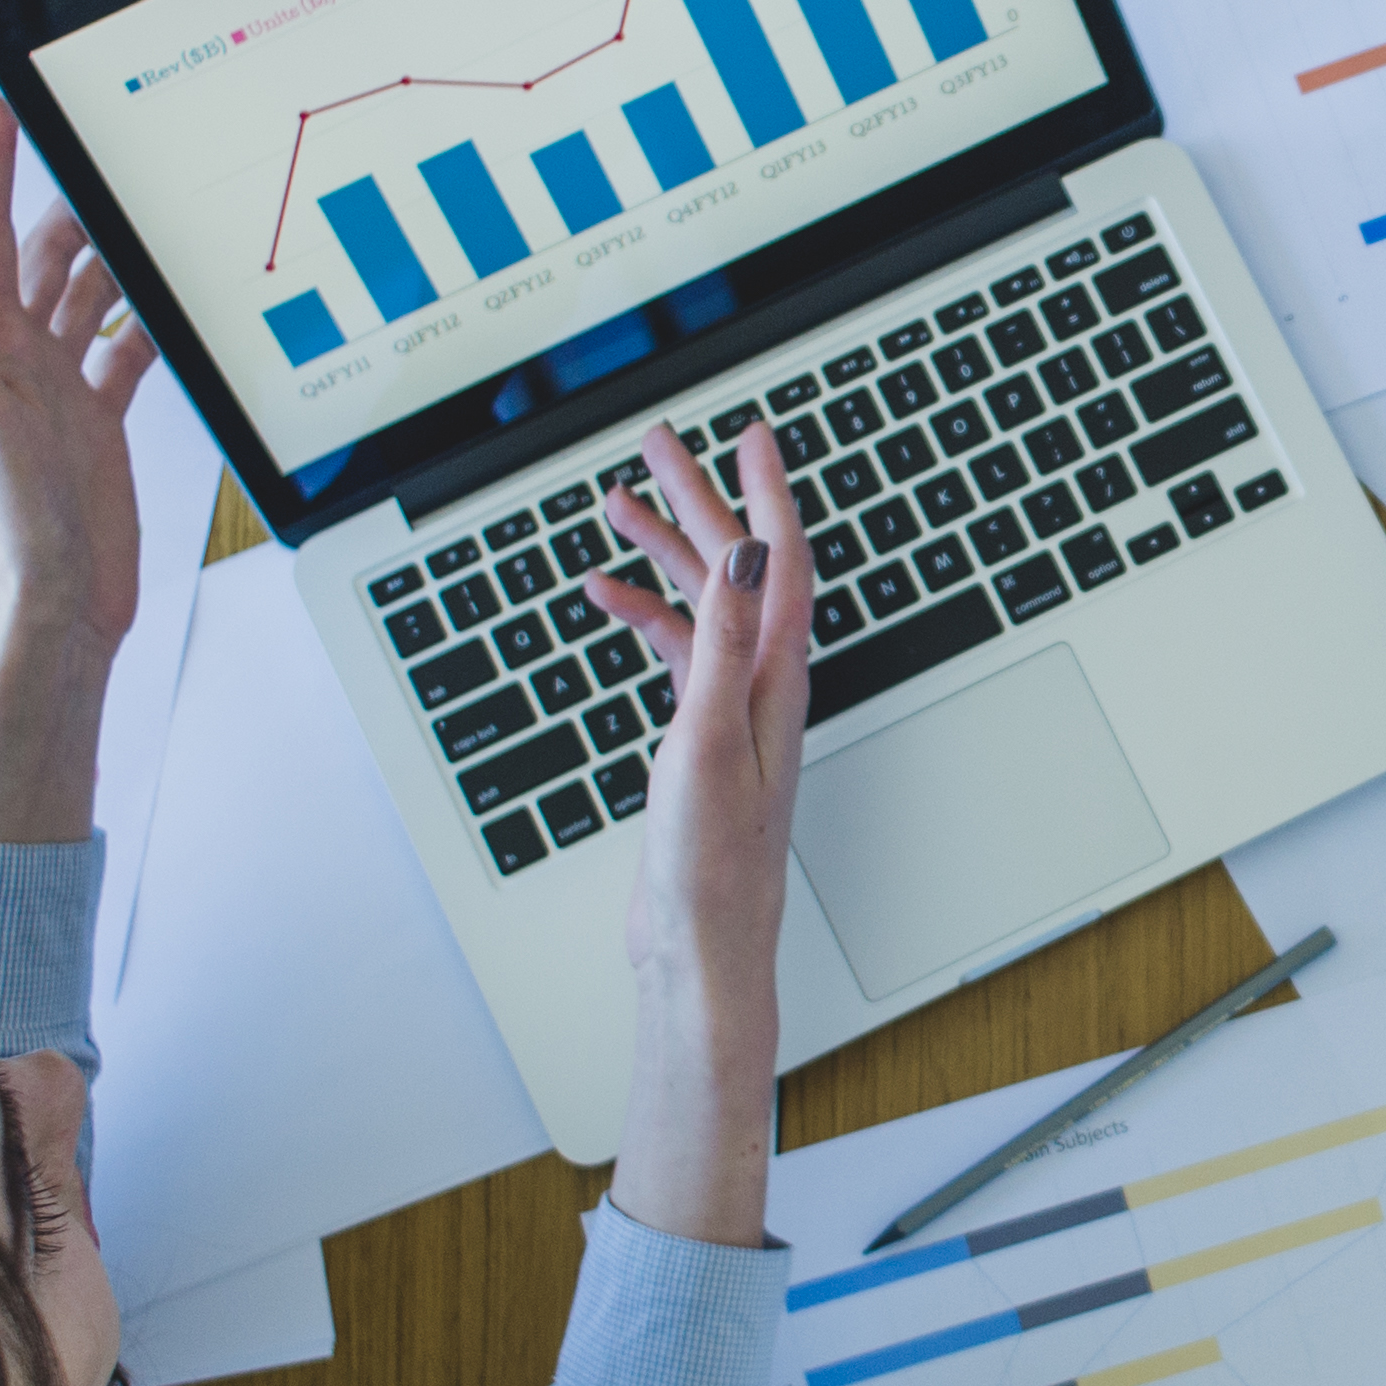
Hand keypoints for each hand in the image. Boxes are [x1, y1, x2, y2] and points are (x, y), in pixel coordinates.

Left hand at [0, 93, 156, 842]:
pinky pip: (124, 352)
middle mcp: (16, 360)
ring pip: (88, 293)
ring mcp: (58, 391)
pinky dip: (145, 320)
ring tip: (146, 201)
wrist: (50, 622)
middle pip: (45, 250)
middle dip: (66, 188)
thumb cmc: (9, 540)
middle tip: (105, 133)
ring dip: (112, 247)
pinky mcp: (98, 425)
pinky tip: (170, 300)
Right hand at [583, 423, 810, 1246]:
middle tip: (661, 445)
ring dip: (665, 553)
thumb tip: (744, 553)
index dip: (764, 492)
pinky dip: (642, 620)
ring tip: (620, 502)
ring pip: (701, 609)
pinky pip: (674, 658)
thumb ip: (725, 642)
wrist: (699, 952)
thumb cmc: (711, 868)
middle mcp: (763, 688)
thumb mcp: (710, 739)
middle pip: (737, 572)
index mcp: (776, 680)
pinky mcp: (697, 745)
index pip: (781, 562)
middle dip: (701, 502)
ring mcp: (730, 714)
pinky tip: (604, 598)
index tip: (749, 433)